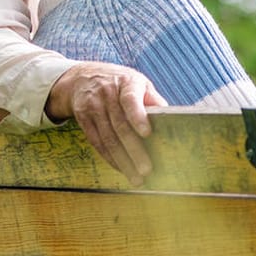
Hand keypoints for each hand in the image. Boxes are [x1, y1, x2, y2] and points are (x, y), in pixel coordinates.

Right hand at [46, 62, 166, 184]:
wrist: (83, 77)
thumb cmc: (122, 84)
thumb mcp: (139, 84)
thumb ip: (154, 100)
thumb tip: (172, 118)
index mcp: (126, 83)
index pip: (130, 100)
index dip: (138, 116)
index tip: (147, 133)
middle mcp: (107, 94)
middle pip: (120, 125)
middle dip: (134, 150)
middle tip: (146, 169)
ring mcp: (92, 106)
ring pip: (108, 138)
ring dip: (123, 161)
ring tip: (137, 178)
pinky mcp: (83, 118)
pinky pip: (97, 142)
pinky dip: (110, 158)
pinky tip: (122, 169)